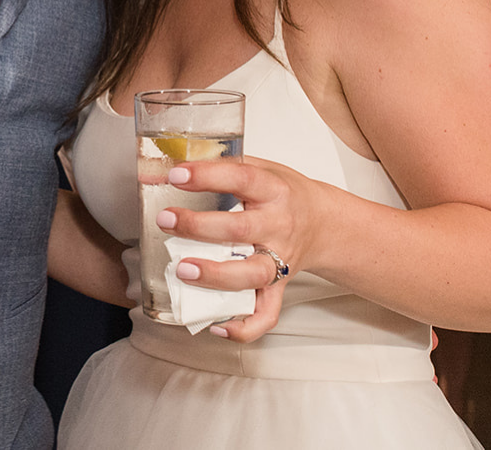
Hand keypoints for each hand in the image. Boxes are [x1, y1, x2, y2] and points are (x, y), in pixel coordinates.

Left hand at [154, 155, 324, 342]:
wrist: (324, 224)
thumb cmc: (286, 194)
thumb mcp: (264, 168)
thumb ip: (225, 166)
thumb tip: (172, 163)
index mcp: (274, 191)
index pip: (242, 178)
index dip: (208, 176)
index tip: (176, 175)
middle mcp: (278, 226)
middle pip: (240, 229)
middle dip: (199, 227)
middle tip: (166, 220)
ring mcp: (280, 260)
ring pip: (251, 275)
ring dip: (215, 275)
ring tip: (182, 269)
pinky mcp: (280, 288)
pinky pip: (266, 314)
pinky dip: (243, 327)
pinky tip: (216, 324)